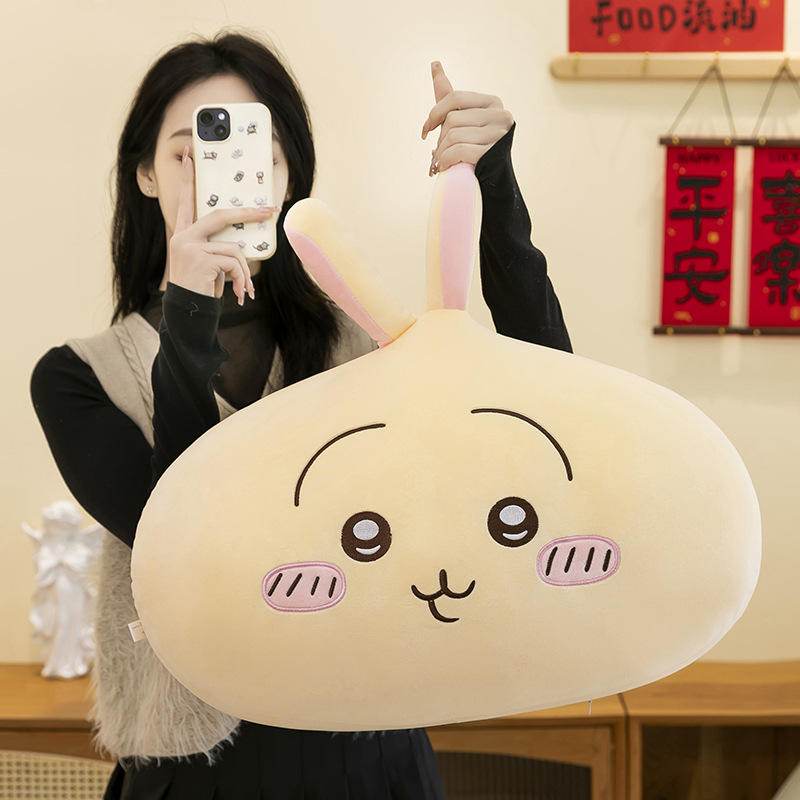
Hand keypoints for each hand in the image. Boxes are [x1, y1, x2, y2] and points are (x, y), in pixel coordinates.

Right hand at [168, 144, 278, 304]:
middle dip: (249, 213)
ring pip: (234, 248)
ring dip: (244, 271)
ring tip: (243, 289)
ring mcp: (189, 247)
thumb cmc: (201, 289)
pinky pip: (234, 263)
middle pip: (221, 215)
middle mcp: (182, 237)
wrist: (188, 314)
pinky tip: (237, 293)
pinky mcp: (200, 260)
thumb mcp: (210, 265)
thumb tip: (244, 244)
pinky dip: (241, 279)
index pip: (186, 201)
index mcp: (183, 234)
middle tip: (270, 209)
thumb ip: (219, 248)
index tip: (190, 155)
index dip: (189, 179)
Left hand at [421, 61, 513, 174]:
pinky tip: (444, 168)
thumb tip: (434, 64)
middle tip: (436, 156)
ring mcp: (500, 134)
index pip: (454, 98)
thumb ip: (449, 98)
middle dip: (439, 140)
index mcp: (492, 103)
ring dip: (440, 153)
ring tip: (440, 163)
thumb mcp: (462, 122)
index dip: (434, 114)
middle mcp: (500, 115)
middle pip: (452, 120)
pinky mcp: (494, 154)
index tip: (425, 132)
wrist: (491, 181)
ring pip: (453, 136)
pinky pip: (458, 151)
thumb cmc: (474, 149)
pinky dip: (445, 161)